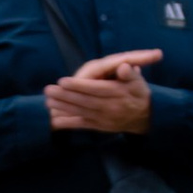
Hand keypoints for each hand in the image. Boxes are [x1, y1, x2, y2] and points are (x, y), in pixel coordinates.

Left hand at [43, 49, 159, 134]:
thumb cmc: (138, 94)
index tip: (63, 81)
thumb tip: (124, 66)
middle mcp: (110, 108)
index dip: (79, 86)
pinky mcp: (98, 126)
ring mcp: (103, 119)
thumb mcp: (139, 82)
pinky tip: (54, 121)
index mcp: (119, 94)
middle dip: (65, 96)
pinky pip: (82, 125)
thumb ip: (131, 74)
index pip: (97, 89)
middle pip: (85, 101)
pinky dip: (67, 123)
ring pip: (81, 113)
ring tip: (47, 101)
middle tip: (48, 90)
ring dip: (63, 107)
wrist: (144, 118)